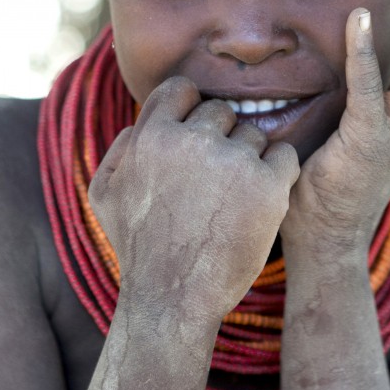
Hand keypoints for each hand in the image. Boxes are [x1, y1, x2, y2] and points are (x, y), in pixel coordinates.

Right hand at [88, 77, 299, 322]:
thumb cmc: (139, 250)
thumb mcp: (104, 195)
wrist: (173, 300)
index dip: (191, 108)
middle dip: (221, 138)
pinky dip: (279, 173)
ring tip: (234, 199)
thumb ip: (119, 149)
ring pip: (254, 134)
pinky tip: (263, 197)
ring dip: (249, 159)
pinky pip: (285, 155)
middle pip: (221, 111)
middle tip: (215, 179)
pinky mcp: (267, 185)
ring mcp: (232, 161)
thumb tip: (141, 123)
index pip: (181, 89)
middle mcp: (191, 141)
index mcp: (152, 136)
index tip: (196, 135)